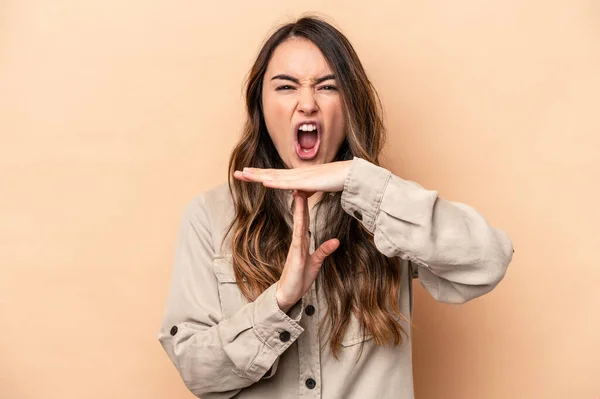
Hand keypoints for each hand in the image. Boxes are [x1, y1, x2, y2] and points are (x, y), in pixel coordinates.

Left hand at [233, 160, 352, 192]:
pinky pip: (288, 183)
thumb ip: (307, 190)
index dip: (260, 174)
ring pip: (275, 177)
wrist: (351, 174)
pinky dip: (275, 183)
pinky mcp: (307, 182)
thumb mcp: (317, 187)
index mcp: (298, 176)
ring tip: (244, 174)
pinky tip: (264, 182)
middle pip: (271, 174)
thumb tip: (298, 194)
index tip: (247, 173)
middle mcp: (296, 174)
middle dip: (253, 173)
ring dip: (259, 176)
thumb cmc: (337, 179)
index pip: (275, 175)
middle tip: (237, 173)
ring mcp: (301, 177)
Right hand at [276, 190, 339, 311]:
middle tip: (301, 182)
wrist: (288, 295)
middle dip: (301, 200)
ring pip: (298, 224)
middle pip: (300, 217)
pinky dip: (299, 227)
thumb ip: (324, 250)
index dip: (305, 205)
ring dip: (298, 209)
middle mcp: (297, 241)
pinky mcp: (294, 256)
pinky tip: (300, 219)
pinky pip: (297, 239)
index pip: (304, 219)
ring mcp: (295, 247)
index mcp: (302, 241)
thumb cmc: (299, 279)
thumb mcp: (316, 263)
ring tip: (299, 193)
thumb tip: (336, 240)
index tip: (307, 190)